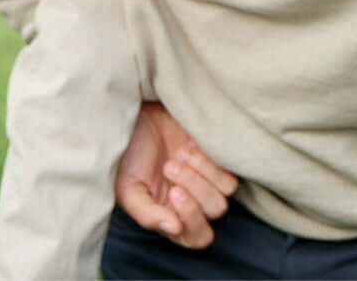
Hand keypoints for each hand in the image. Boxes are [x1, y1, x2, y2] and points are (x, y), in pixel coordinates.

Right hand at [114, 102, 238, 248]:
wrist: (136, 119)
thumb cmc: (127, 157)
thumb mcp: (127, 189)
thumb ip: (148, 215)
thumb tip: (175, 229)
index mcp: (173, 218)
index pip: (199, 237)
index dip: (193, 219)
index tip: (174, 192)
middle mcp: (195, 203)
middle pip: (215, 210)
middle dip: (195, 188)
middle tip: (169, 166)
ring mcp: (208, 180)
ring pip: (226, 190)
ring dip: (202, 171)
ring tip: (178, 154)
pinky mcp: (217, 158)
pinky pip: (229, 167)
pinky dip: (209, 158)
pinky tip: (187, 146)